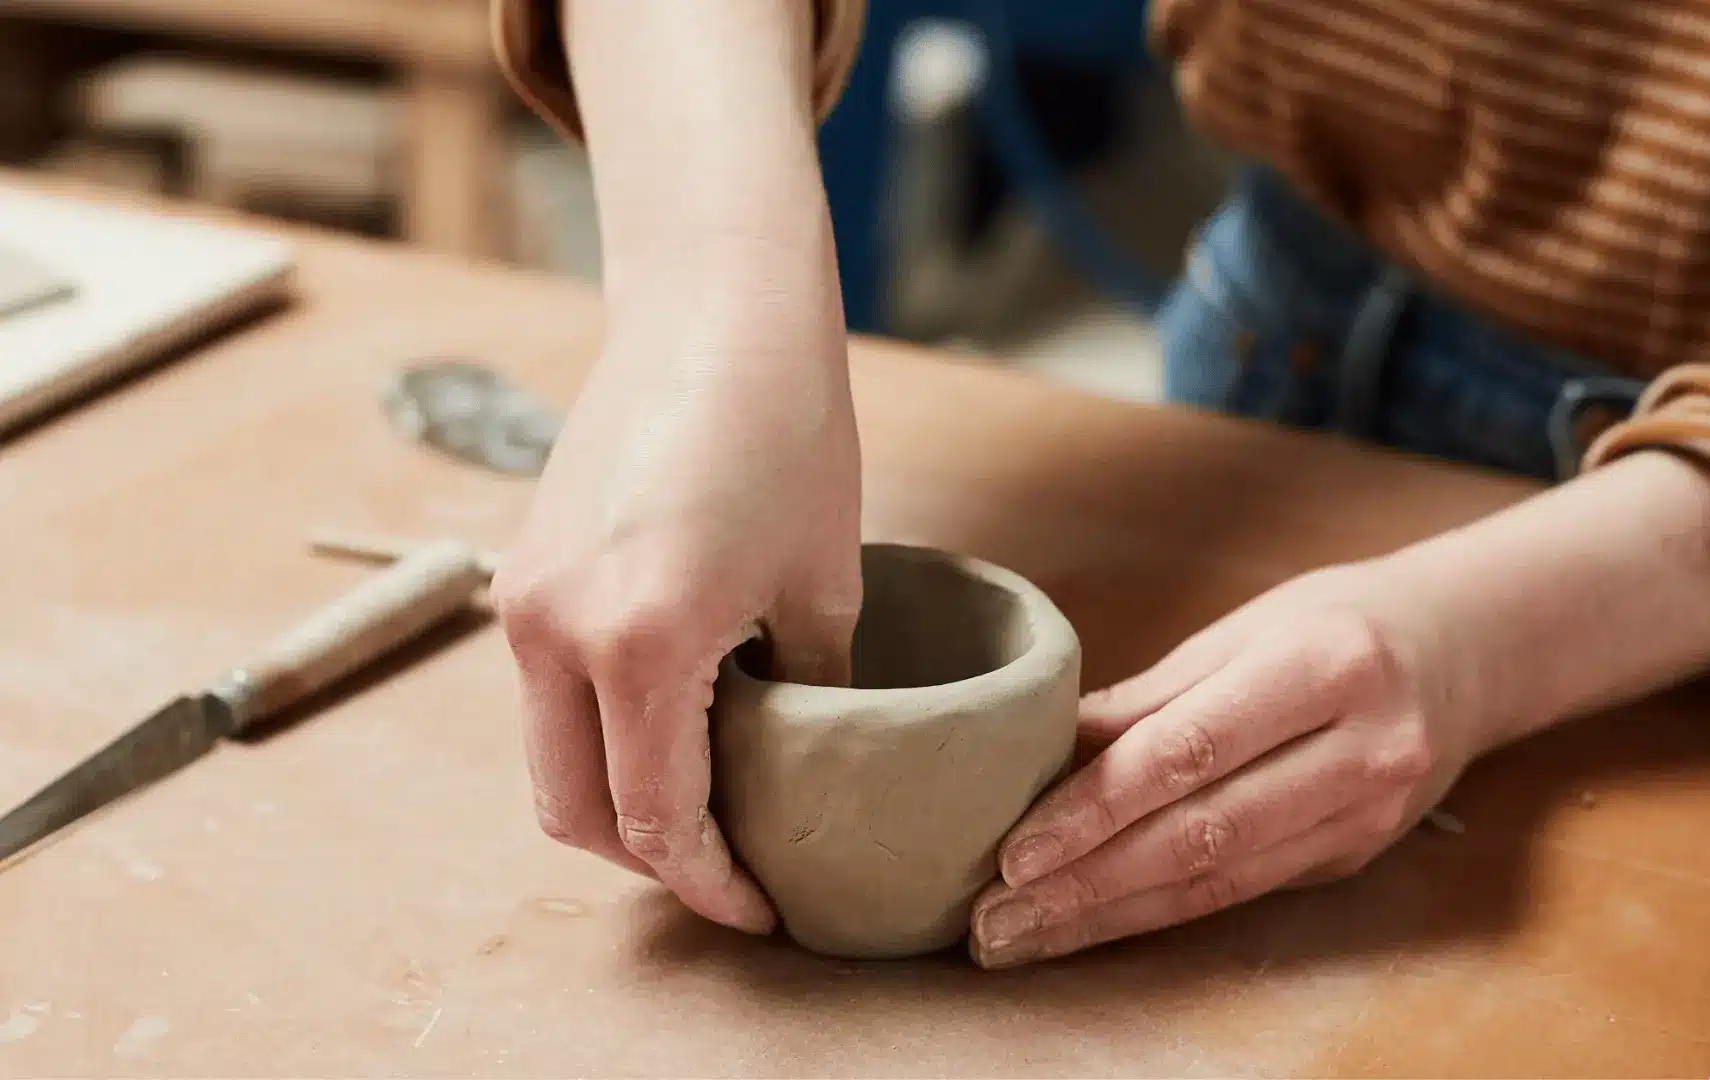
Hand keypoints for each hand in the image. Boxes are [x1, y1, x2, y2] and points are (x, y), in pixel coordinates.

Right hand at [491, 253, 860, 934]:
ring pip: (549, 757)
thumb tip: (809, 772)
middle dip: (651, 861)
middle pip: (575, 812)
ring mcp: (523, 598)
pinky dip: (596, 732)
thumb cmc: (788, 428)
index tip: (762, 909)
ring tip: (710, 800)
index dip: (708, 883)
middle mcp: (554, 631)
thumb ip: (807, 696)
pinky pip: (545, 692)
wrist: (714, 306)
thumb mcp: (820, 583)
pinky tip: (673, 719)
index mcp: (638, 643)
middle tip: (734, 868)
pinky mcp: (522, 569)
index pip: (654, 819)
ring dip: (616, 798)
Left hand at [968, 565, 1492, 967]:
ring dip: (1110, 917)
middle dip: (1086, 885)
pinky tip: (1095, 921)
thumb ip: (1151, 695)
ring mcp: (1367, 814)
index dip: (1093, 809)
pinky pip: (1243, 891)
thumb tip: (1044, 745)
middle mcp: (1359, 750)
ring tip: (1024, 936)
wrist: (1465, 651)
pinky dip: (1160, 910)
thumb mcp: (1248, 628)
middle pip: (1199, 834)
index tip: (1014, 851)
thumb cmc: (1338, 623)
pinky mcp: (1357, 857)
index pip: (1186, 752)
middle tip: (994, 920)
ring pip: (1219, 881)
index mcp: (1324, 668)